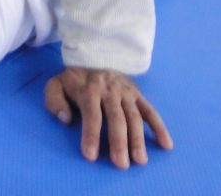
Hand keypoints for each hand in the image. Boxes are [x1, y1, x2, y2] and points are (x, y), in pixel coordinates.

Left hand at [44, 67, 172, 167]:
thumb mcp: (56, 85)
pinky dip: (160, 127)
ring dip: (138, 139)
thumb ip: (54, 101)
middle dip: (119, 141)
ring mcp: (126, 93)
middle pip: (116, 117)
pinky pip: (150, 111)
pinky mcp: (138, 95)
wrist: (94, 56)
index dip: (91, 135)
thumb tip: (66, 119)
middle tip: (121, 164)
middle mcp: (110, 90)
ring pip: (134, 116)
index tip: (90, 156)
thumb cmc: (74, 81)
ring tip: (139, 160)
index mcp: (89, 89)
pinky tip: (166, 145)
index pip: (92, 113)